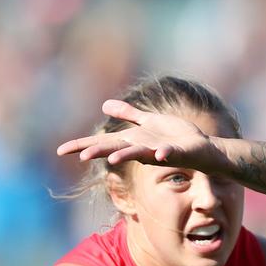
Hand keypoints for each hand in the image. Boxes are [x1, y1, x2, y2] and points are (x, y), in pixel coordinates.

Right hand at [57, 100, 219, 168]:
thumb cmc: (176, 136)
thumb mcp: (150, 121)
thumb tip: (105, 105)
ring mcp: (158, 152)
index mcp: (133, 140)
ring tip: (111, 160)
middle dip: (99, 152)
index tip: (60, 150)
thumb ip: (129, 114)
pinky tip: (159, 154)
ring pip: (138, 154)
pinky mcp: (177, 153)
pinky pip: (168, 154)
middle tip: (81, 156)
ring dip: (125, 156)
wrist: (204, 148)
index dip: (83, 145)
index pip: (103, 143)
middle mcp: (142, 148)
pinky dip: (163, 154)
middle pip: (115, 149)